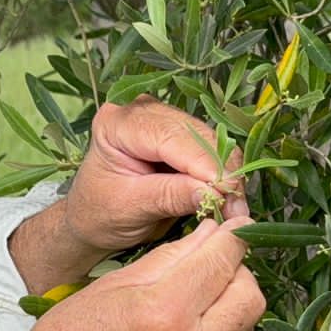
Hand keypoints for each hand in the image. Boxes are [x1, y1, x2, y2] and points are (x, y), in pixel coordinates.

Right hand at [0, 217, 265, 330]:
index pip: (223, 260)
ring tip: (198, 305)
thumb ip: (170, 257)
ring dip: (230, 309)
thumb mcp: (112, 284)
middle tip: (214, 268)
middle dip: (239, 273)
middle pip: (251, 297)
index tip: (234, 227)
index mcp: (162, 310)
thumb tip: (212, 233)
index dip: (234, 237)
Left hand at [61, 96, 249, 255]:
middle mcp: (142, 112)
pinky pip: (212, 150)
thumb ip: (169, 196)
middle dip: (220, 170)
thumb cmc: (99, 214)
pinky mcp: (180, 135)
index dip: (203, 162)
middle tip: (237, 207)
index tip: (227, 190)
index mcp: (117, 123)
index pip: (170, 136)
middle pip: (195, 134)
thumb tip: (214, 191)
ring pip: (211, 140)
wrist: (92, 219)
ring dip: (227, 173)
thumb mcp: (130, 208)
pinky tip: (229, 198)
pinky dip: (224, 174)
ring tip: (235, 207)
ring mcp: (163, 120)